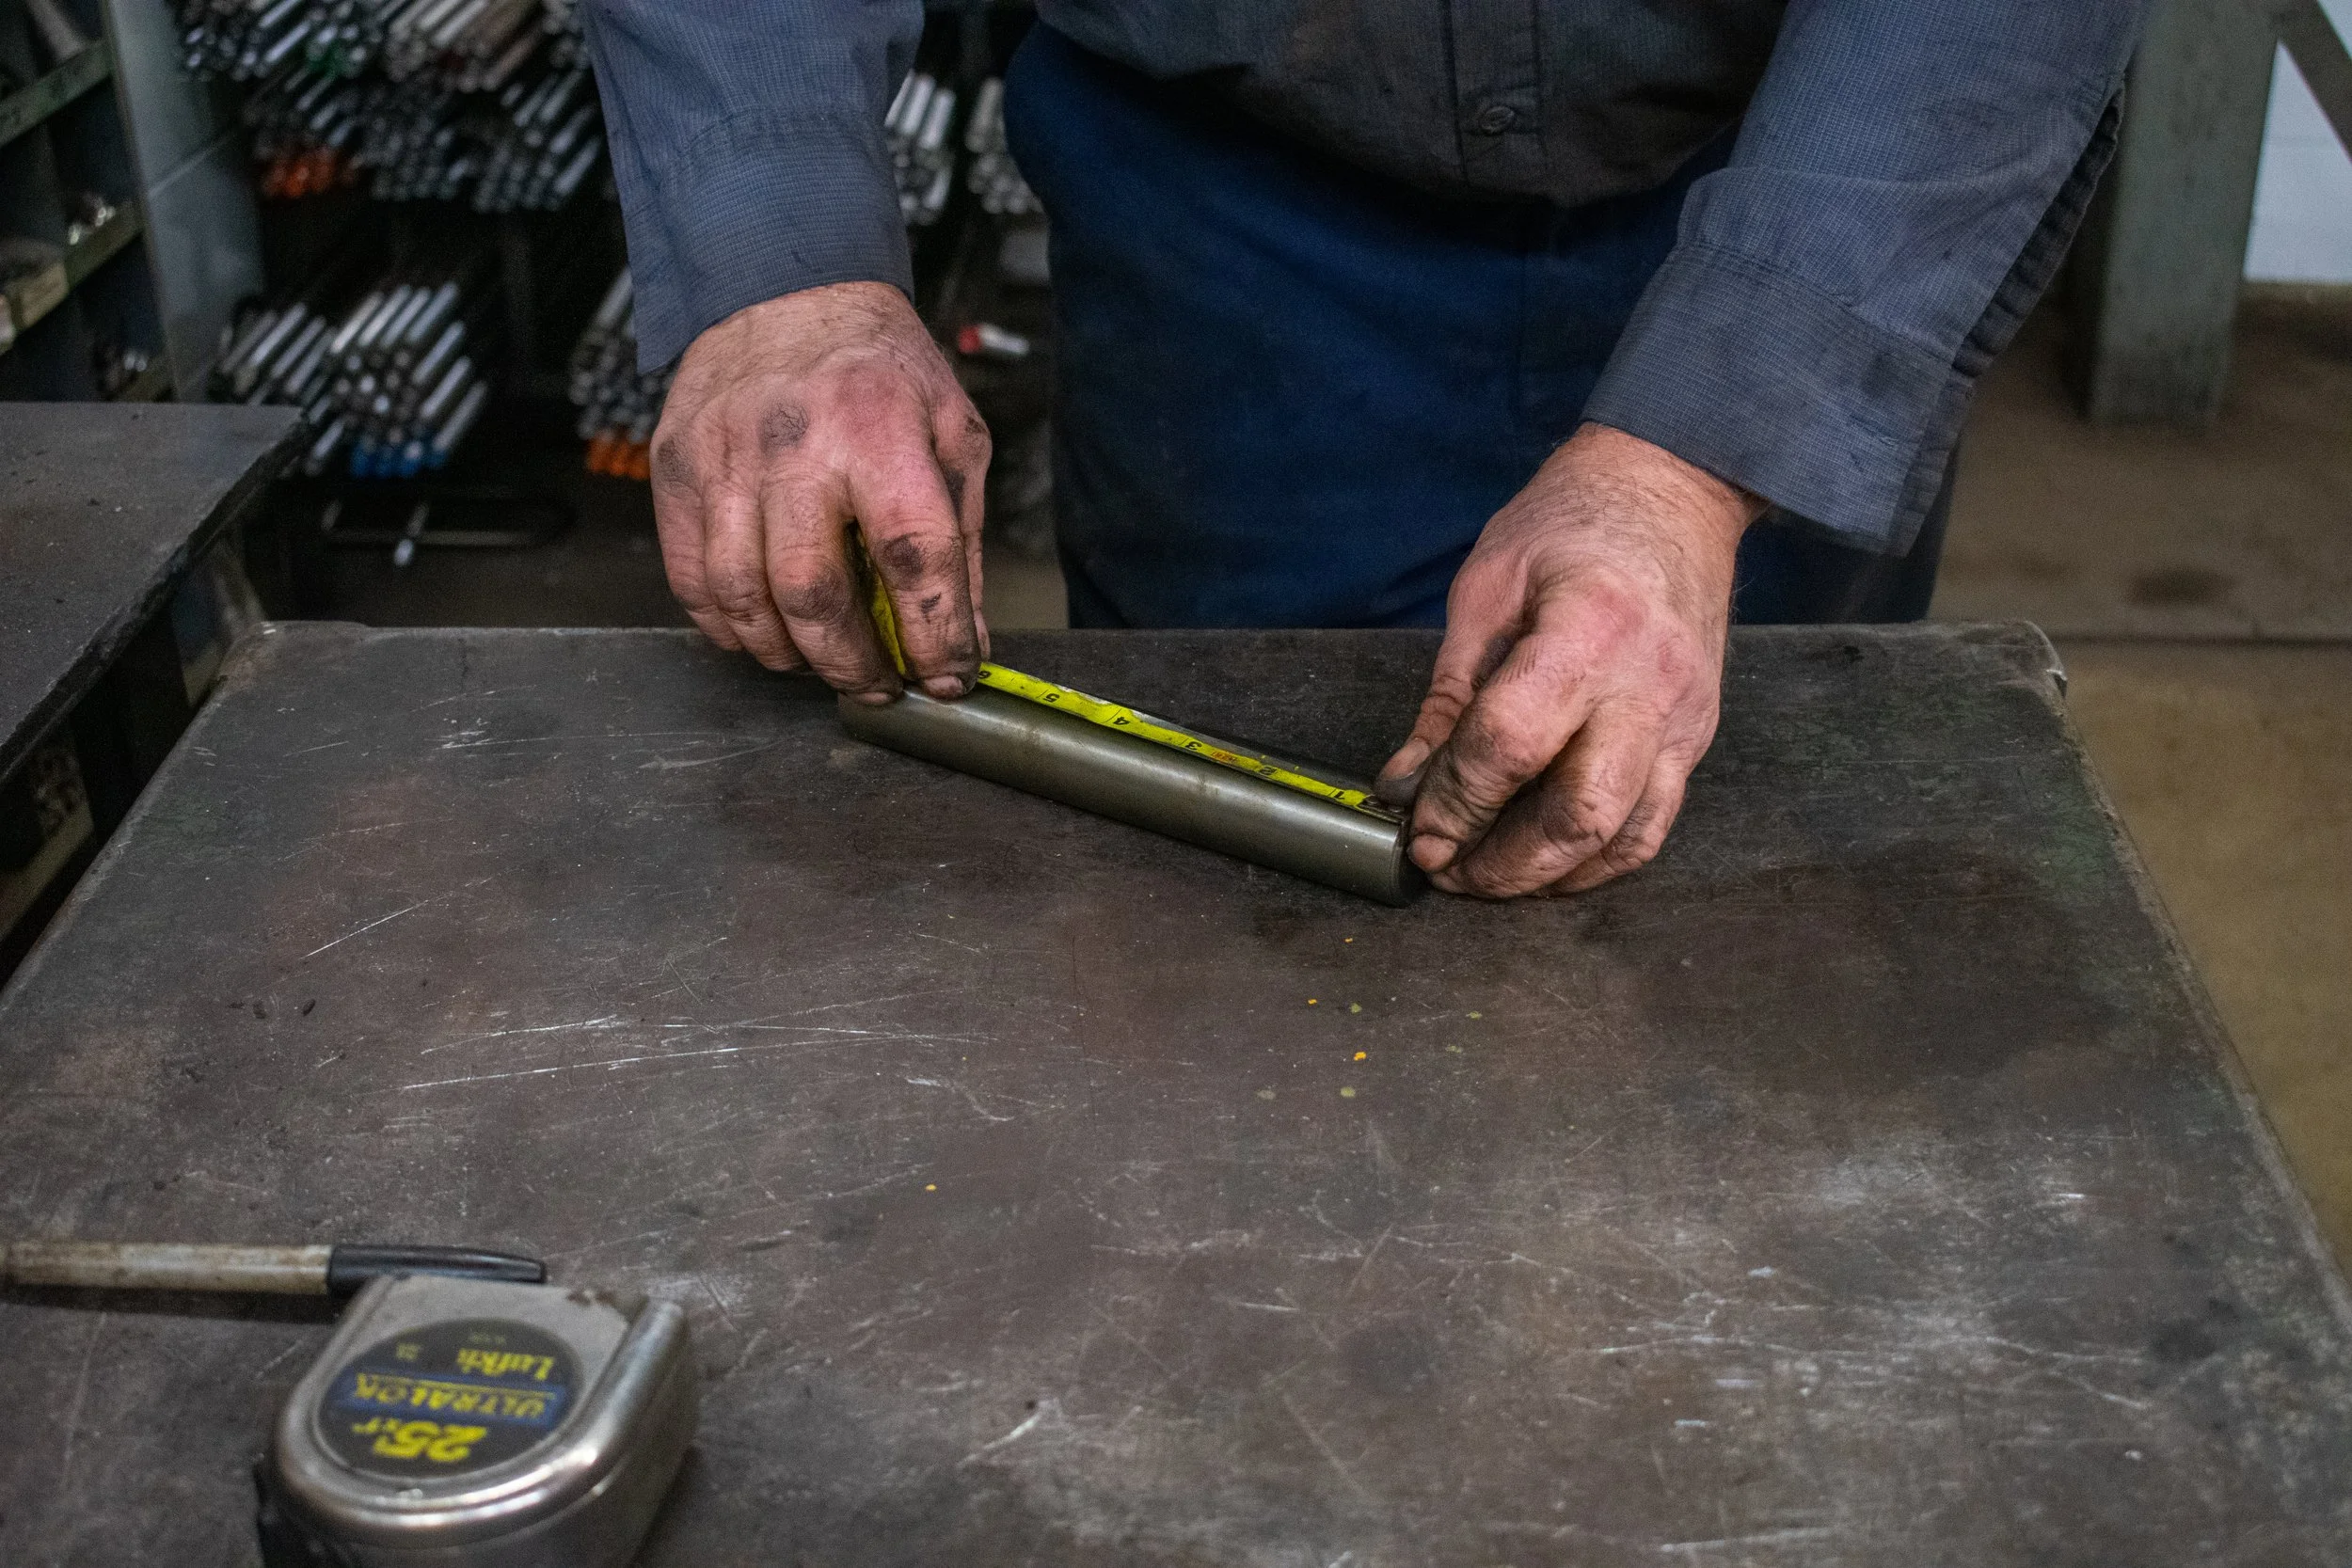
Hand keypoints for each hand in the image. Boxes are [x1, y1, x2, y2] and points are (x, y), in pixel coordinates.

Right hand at [650, 282, 991, 702]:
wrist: (783, 291)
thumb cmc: (878, 370)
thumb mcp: (952, 434)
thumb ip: (962, 543)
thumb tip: (965, 641)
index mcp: (880, 428)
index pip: (913, 555)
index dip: (934, 633)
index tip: (948, 675)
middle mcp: (795, 444)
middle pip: (813, 592)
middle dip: (853, 663)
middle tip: (879, 685)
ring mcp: (724, 457)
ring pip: (742, 596)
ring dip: (788, 654)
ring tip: (823, 662)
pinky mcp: (677, 468)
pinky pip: (691, 579)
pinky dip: (728, 627)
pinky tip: (765, 633)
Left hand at [1379, 424, 1764, 897]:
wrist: (1673, 491)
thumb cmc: (1571, 522)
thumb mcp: (1488, 587)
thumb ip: (1449, 694)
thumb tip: (1407, 782)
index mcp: (1587, 629)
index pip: (1512, 745)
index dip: (1456, 802)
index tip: (1418, 833)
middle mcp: (1647, 685)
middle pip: (1580, 815)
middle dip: (1505, 864)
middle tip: (1448, 870)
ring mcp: (1682, 719)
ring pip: (1625, 838)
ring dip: (1551, 877)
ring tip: (1491, 877)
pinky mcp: (1695, 738)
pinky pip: (1654, 826)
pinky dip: (1598, 861)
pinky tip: (1549, 863)